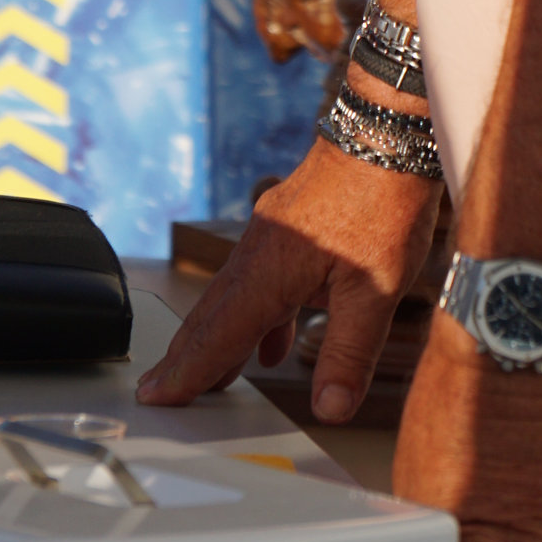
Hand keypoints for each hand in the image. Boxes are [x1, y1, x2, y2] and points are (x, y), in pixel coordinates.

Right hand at [136, 138, 439, 424]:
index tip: (155, 396)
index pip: (216, 335)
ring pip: (235, 296)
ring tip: (212, 376)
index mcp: (268, 272)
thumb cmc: (383, 202)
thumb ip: (349, 354)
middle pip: (212, 314)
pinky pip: (260, 279)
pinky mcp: (290, 225)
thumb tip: (330, 410)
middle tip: (159, 390)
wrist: (386, 131)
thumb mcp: (376, 291)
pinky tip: (272, 341)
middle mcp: (259, 251)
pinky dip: (257, 316)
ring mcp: (272, 234)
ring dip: (220, 338)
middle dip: (187, 357)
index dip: (187, 371)